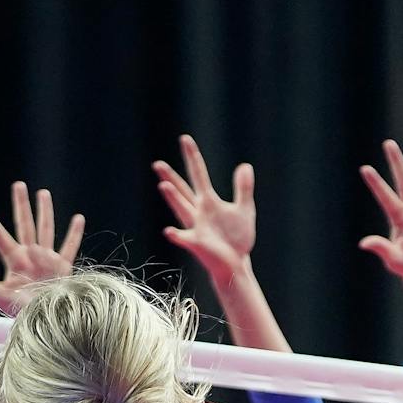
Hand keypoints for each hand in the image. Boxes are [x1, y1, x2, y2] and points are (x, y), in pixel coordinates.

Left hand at [0, 181, 84, 315]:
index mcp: (13, 260)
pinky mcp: (62, 266)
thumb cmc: (21, 313)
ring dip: (44, 211)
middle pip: (24, 224)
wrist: (47, 322)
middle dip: (21, 204)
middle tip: (18, 185)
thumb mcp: (0, 297)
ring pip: (45, 228)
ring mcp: (46, 259)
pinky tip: (78, 218)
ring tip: (43, 193)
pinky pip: (69, 246)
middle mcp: (29, 255)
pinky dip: (74, 233)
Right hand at [153, 134, 255, 282]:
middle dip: (171, 177)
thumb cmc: (237, 238)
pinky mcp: (197, 243)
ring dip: (174, 198)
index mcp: (208, 202)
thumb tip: (245, 165)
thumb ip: (243, 188)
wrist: (235, 263)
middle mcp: (198, 212)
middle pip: (183, 190)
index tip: (185, 139)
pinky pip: (184, 238)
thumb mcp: (244, 209)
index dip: (193, 157)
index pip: (198, 174)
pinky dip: (176, 235)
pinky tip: (169, 231)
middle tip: (157, 164)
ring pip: (182, 209)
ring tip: (164, 186)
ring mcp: (196, 227)